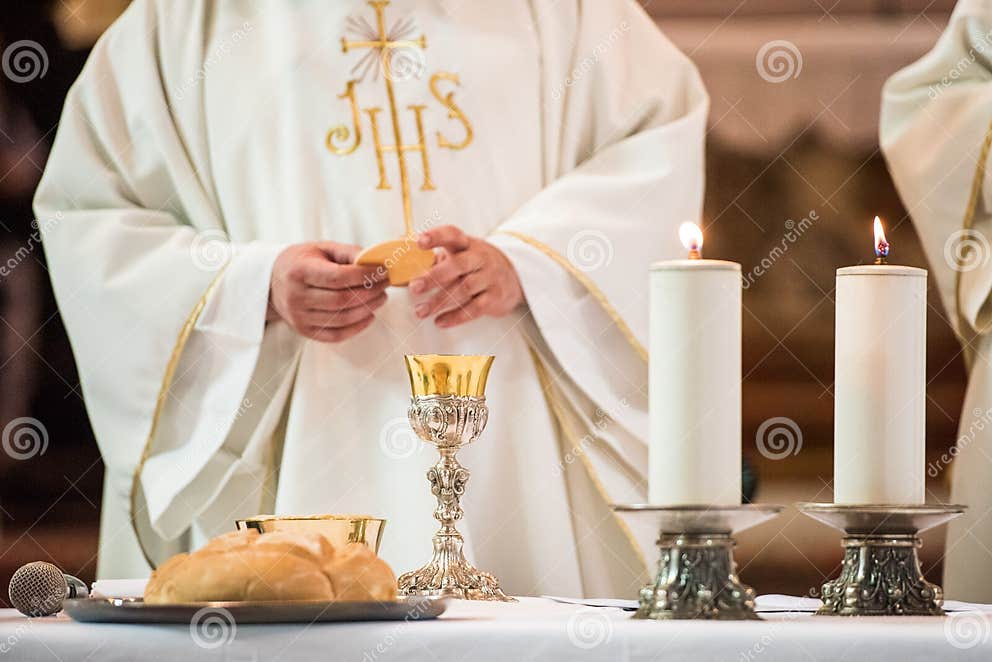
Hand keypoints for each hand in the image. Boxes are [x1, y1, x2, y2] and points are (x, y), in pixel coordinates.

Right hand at [268, 242, 387, 341]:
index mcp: (300, 271)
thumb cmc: (302, 262)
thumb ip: (349, 253)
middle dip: (370, 293)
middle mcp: (297, 296)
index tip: (383, 271)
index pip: (338, 277)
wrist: (272, 281)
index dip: (365, 276)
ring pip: (342, 319)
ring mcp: (299, 317)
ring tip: (380, 298)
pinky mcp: (304, 331)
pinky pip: (335, 335)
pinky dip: (357, 328)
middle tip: (385, 285)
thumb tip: (376, 261)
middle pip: (342, 300)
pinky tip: (369, 316)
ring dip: (368, 309)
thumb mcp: (322, 249)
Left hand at [409, 226, 523, 327]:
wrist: (514, 277)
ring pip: (464, 290)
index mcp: (467, 244)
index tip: (419, 241)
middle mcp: (480, 258)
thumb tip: (398, 242)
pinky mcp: (495, 297)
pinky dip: (456, 316)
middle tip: (414, 287)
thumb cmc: (476, 264)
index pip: (452, 235)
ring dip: (440, 302)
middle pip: (457, 265)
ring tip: (420, 312)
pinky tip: (440, 322)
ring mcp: (490, 277)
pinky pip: (475, 308)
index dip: (436, 237)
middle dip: (434, 277)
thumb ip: (434, 252)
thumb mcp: (461, 252)